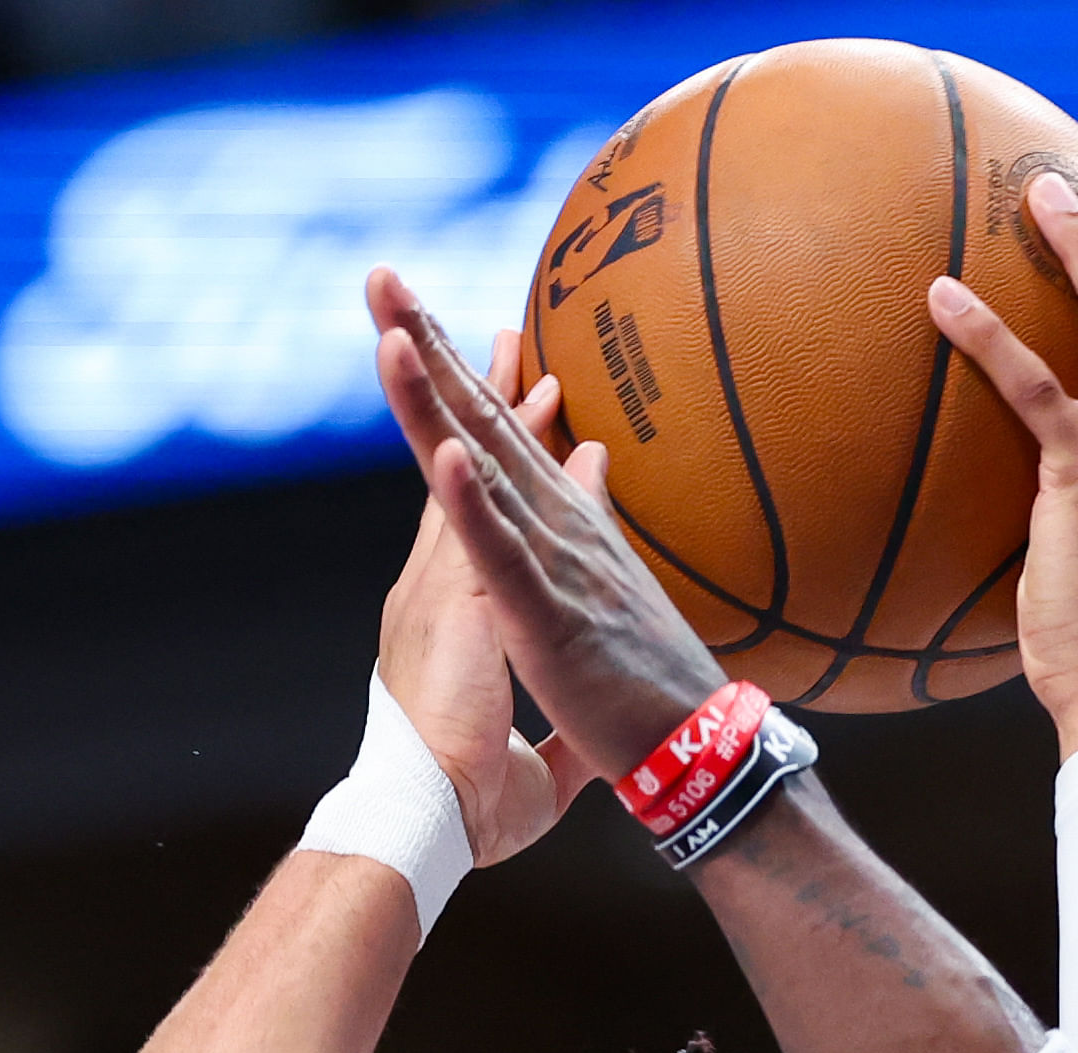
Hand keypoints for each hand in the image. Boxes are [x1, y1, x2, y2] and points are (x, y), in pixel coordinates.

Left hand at [368, 267, 726, 796]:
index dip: (444, 364)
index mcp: (554, 525)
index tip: (403, 304)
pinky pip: (502, 553)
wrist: (697, 752)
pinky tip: (446, 453)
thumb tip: (591, 459)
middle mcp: (554, 525)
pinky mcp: (549, 616)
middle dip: (424, 345)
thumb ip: (590, 518)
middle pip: (475, 421)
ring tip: (394, 331)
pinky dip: (473, 503)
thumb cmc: (647, 685)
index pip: (488, 428)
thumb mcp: (606, 585)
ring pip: (480, 466)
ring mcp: (552, 564)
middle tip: (380, 274)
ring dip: (437, 397)